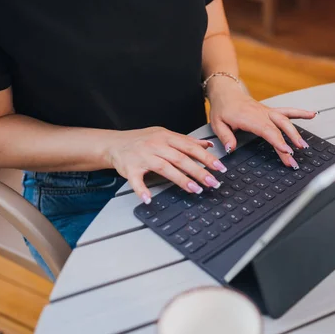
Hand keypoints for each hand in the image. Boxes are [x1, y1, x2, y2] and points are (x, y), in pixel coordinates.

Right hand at [105, 126, 227, 202]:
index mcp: (166, 137)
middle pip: (181, 158)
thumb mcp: (165, 135)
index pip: (190, 147)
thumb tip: (207, 145)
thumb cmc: (142, 141)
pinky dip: (142, 190)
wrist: (114, 143)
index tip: (220, 167)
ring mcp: (143, 156)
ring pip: (164, 168)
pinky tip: (149, 199)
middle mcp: (156, 145)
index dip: (207, 157)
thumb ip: (185, 141)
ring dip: (181, 179)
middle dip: (199, 171)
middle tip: (213, 182)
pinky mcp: (130, 168)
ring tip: (195, 189)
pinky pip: (136, 180)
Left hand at [207, 81, 317, 167]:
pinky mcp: (271, 111)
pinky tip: (312, 115)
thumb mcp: (217, 123)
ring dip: (296, 133)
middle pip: (278, 128)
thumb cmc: (223, 108)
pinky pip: (288, 111)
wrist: (226, 92)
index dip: (277, 140)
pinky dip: (301, 113)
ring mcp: (268, 112)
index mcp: (248, 117)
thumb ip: (225, 137)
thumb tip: (231, 149)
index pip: (266, 130)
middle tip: (294, 157)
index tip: (286, 150)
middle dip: (288, 143)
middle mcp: (261, 113)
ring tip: (304, 146)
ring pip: (285, 121)